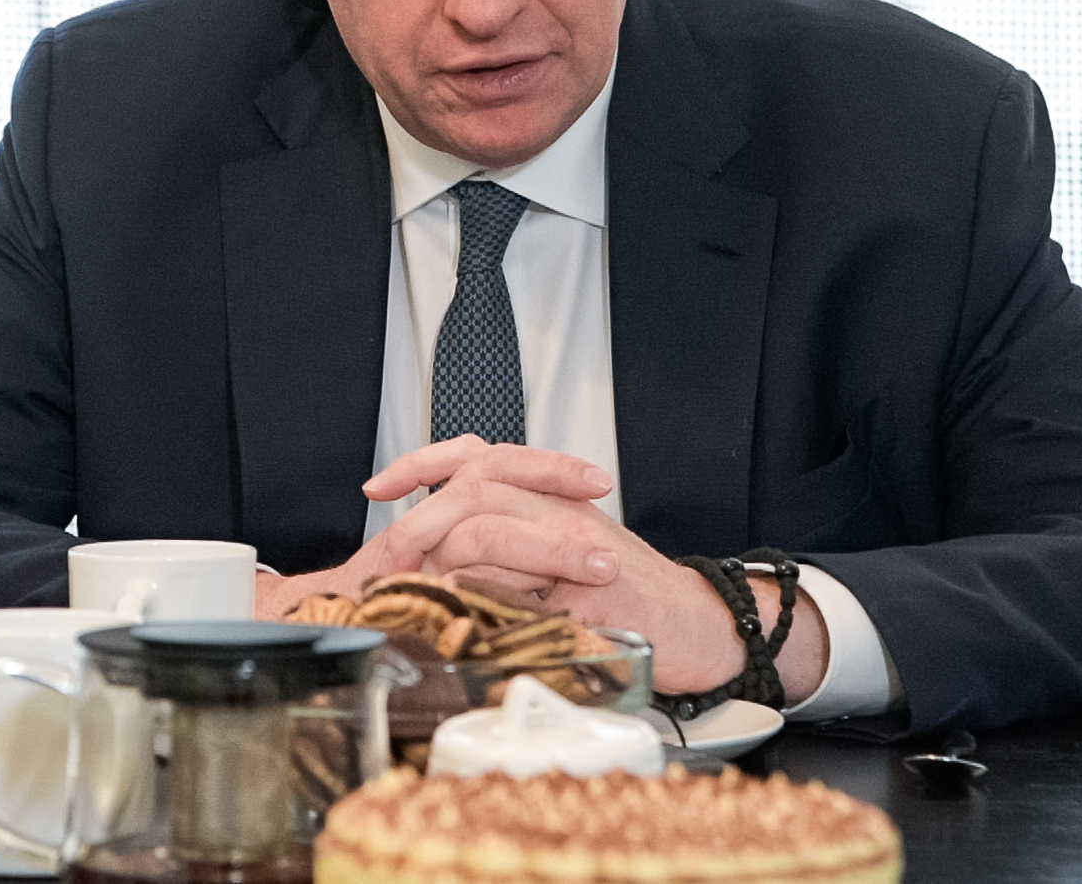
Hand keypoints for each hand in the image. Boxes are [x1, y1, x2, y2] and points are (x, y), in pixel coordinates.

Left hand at [358, 438, 831, 699]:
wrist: (702, 624)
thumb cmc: (633, 594)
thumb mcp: (563, 554)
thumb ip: (510, 544)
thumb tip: (438, 555)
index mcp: (549, 495)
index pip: (476, 457)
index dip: (422, 465)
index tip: (380, 488)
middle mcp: (563, 509)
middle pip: (476, 485)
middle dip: (421, 520)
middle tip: (391, 553)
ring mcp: (580, 546)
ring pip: (494, 528)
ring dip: (445, 560)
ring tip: (417, 585)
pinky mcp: (598, 590)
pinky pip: (531, 588)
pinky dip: (492, 599)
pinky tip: (466, 615)